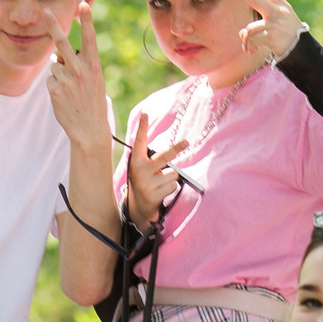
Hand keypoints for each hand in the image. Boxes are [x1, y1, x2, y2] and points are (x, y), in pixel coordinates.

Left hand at [46, 1, 112, 152]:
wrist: (89, 130)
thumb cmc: (92, 104)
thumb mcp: (94, 82)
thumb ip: (79, 65)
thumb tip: (57, 56)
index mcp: (94, 66)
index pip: (90, 39)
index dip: (87, 21)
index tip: (83, 4)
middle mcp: (80, 70)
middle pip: (62, 43)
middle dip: (53, 25)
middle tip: (44, 10)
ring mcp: (66, 80)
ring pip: (54, 65)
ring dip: (58, 74)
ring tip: (69, 90)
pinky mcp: (54, 89)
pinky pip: (49, 79)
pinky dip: (54, 86)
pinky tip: (63, 97)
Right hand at [120, 109, 191, 228]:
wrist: (137, 207)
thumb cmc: (145, 182)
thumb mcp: (143, 169)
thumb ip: (152, 160)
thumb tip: (176, 153)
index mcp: (136, 161)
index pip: (139, 141)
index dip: (142, 127)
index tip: (145, 114)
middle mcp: (140, 170)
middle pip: (164, 156)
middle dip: (177, 149)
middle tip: (186, 142)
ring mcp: (147, 183)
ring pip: (173, 173)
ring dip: (170, 179)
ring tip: (160, 185)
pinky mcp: (154, 194)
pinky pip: (173, 185)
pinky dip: (170, 188)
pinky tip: (161, 193)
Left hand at [221, 0, 304, 60]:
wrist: (302, 49)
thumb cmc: (287, 34)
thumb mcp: (276, 23)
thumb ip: (258, 24)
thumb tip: (242, 32)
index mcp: (279, 4)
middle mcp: (277, 11)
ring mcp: (274, 24)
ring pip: (249, 28)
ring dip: (246, 39)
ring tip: (248, 46)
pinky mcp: (272, 37)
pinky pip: (252, 41)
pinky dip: (248, 47)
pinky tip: (251, 51)